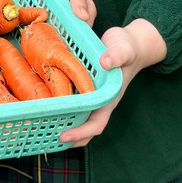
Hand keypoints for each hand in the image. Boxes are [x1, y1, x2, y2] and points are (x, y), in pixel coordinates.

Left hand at [59, 18, 166, 146]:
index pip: (96, 123)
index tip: (64, 136)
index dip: (81, 132)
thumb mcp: (123, 49)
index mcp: (110, 98)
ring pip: (83, 117)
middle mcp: (103, 101)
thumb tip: (105, 62)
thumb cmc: (128, 48)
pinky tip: (53, 106)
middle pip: (87, 127)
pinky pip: (80, 104)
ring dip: (69, 125)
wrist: (134, 44)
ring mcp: (98, 96)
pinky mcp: (91, 88)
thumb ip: (116, 55)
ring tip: (47, 129)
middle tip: (48, 138)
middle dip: (72, 136)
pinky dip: (68, 109)